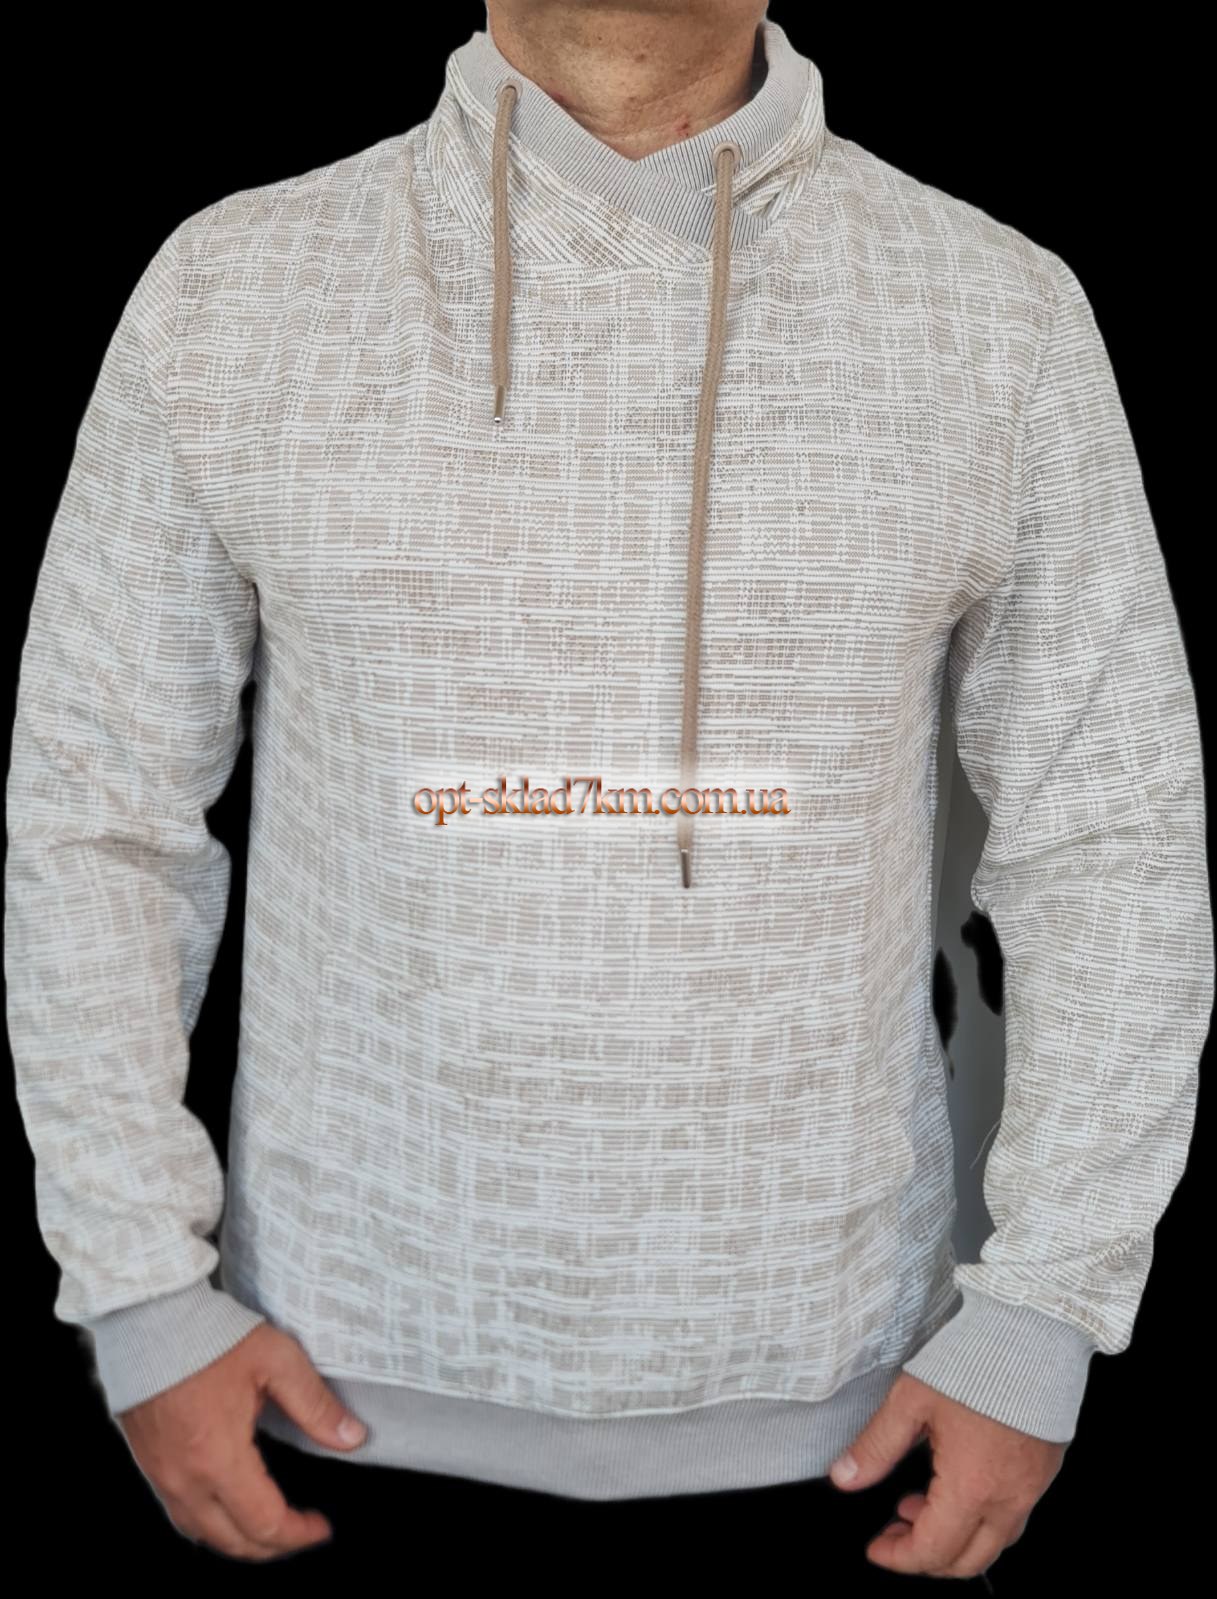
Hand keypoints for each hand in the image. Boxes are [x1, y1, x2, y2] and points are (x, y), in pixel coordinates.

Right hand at [117, 1322, 367, 1560]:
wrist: (149, 1319)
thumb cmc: (211, 1337)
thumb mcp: (276, 1361)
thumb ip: (315, 1405)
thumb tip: (352, 1437)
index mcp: (219, 1459)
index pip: (265, 1523)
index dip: (299, 1534)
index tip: (322, 1528)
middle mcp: (185, 1479)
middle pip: (231, 1542)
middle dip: (272, 1546)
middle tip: (302, 1532)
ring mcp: (161, 1475)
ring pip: (201, 1534)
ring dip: (238, 1540)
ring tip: (269, 1526)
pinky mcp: (148, 1463)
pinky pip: (179, 1513)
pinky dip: (209, 1524)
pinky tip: (227, 1506)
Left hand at [827, 1372, 1066, 1578]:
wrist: (1033, 1332)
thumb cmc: (974, 1361)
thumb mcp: (911, 1401)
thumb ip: (877, 1446)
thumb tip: (845, 1477)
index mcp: (971, 1488)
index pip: (932, 1550)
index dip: (899, 1557)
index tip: (877, 1549)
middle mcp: (1008, 1499)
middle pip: (968, 1561)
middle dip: (926, 1558)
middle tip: (895, 1532)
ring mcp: (1032, 1488)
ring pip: (995, 1543)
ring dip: (955, 1540)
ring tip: (919, 1505)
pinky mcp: (1045, 1470)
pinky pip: (1014, 1516)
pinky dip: (981, 1518)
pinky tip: (958, 1485)